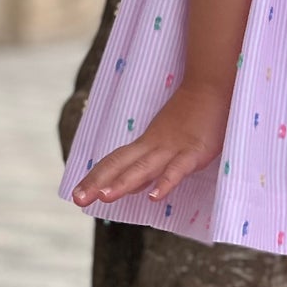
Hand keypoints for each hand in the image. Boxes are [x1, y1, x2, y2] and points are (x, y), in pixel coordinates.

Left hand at [71, 80, 230, 206]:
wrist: (211, 87)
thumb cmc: (190, 116)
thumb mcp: (165, 141)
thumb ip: (149, 167)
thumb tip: (131, 188)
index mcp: (145, 144)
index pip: (114, 162)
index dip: (94, 178)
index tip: (75, 194)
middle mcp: (152, 146)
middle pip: (120, 165)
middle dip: (98, 183)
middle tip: (77, 200)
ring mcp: (172, 149)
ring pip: (143, 168)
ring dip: (122, 183)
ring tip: (104, 198)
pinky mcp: (193, 152)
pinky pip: (177, 170)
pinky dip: (164, 183)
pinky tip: (153, 197)